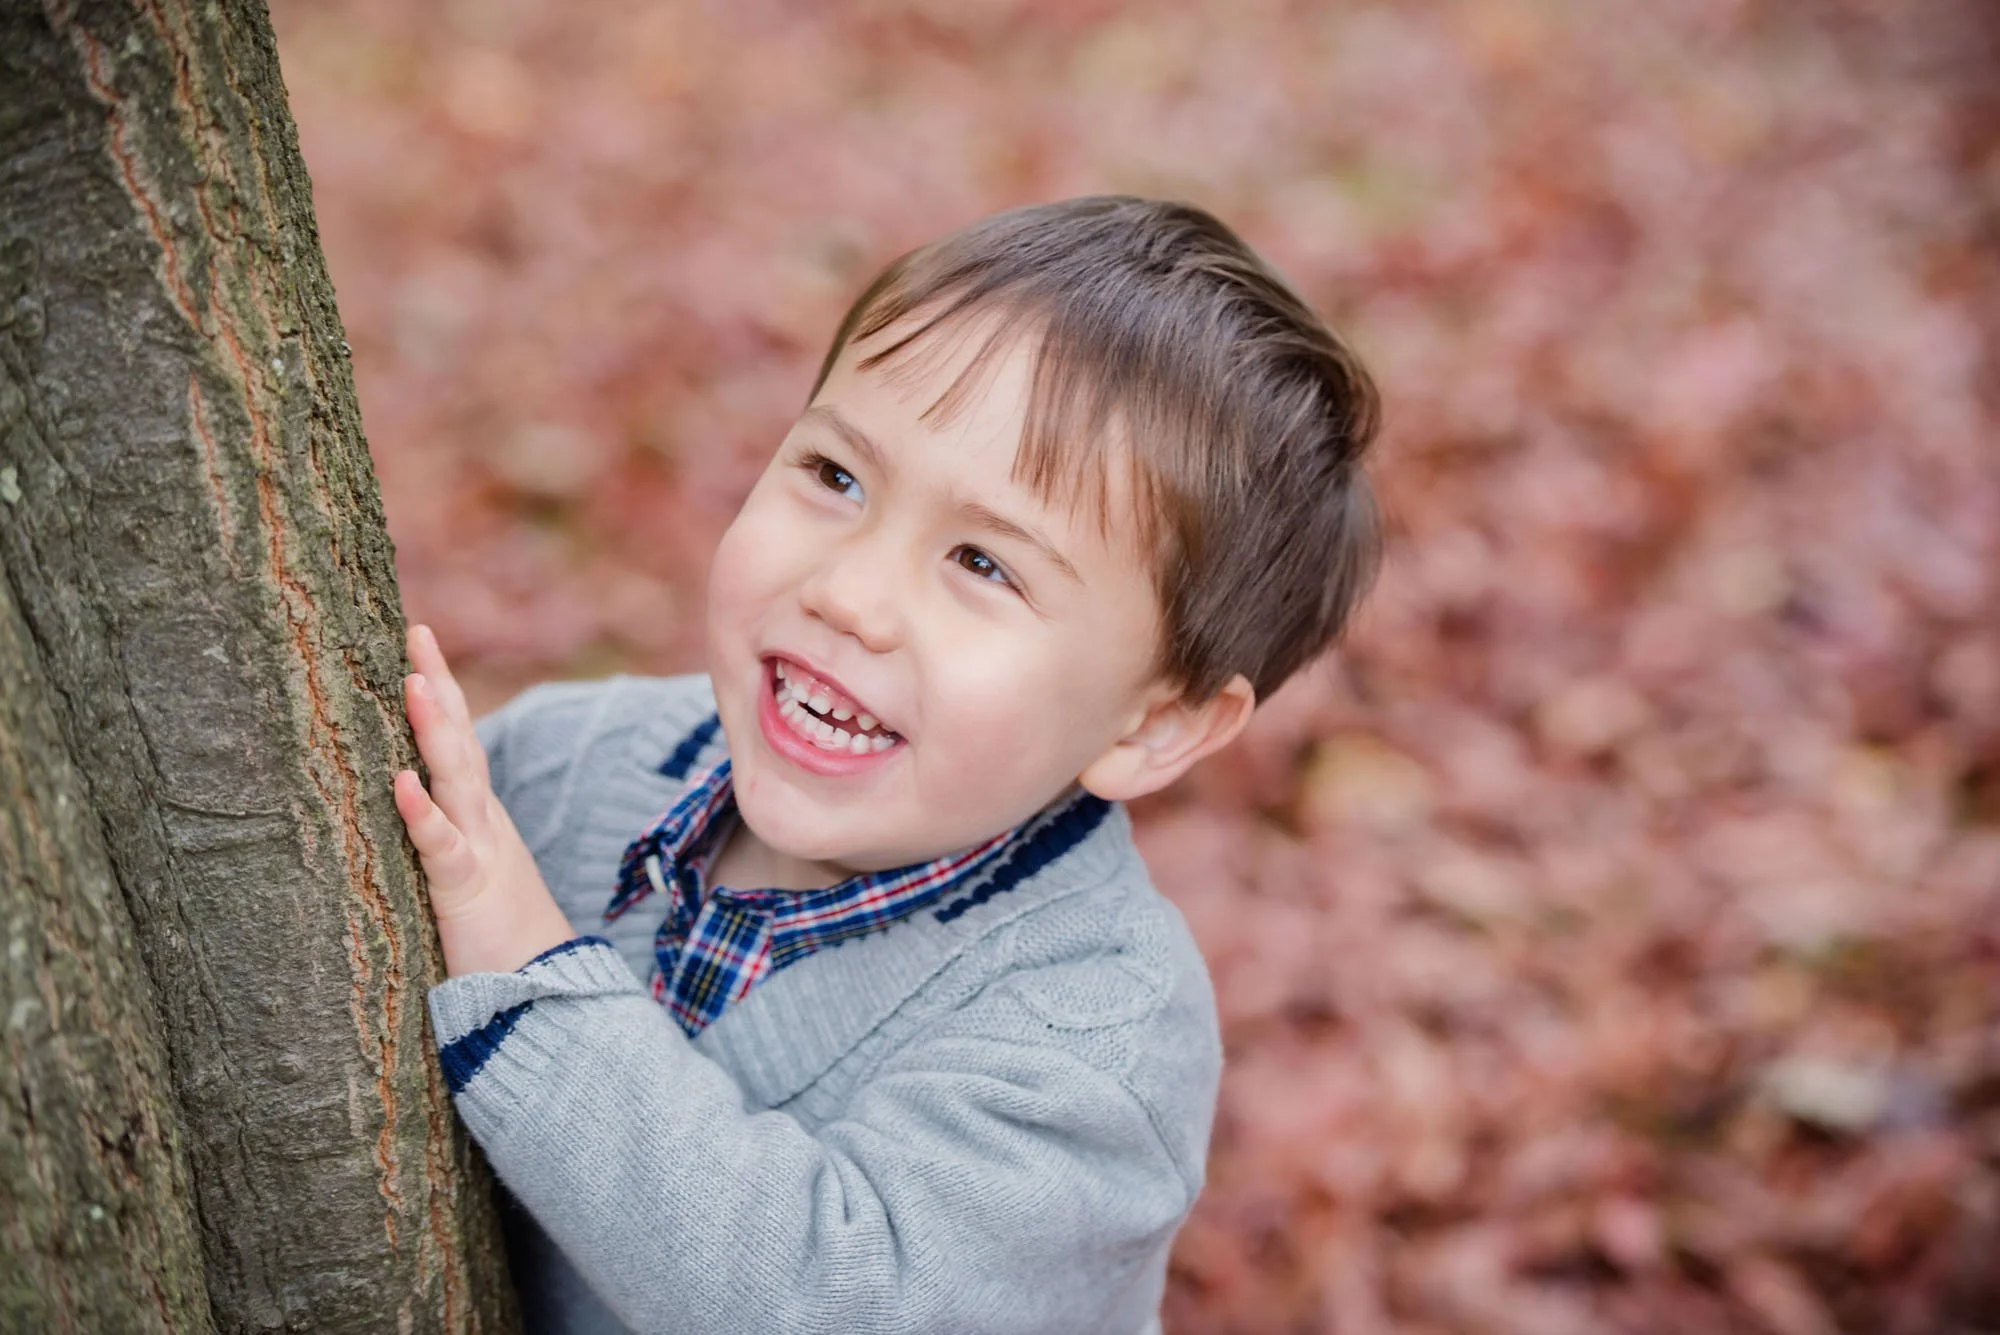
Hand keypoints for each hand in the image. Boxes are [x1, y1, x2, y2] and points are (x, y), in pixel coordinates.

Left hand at [394, 623, 573, 974]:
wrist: (542, 989)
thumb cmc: (496, 940)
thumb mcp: (463, 877)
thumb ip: (439, 842)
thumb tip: (397, 808)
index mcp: (477, 816)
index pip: (458, 741)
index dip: (441, 693)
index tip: (418, 643)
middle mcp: (482, 820)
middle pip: (461, 739)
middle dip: (439, 683)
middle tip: (417, 631)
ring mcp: (478, 849)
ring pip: (457, 776)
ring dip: (435, 728)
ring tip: (414, 680)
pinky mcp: (465, 889)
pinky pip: (441, 844)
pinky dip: (420, 811)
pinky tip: (400, 779)